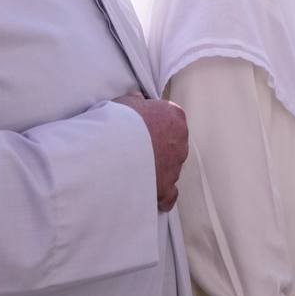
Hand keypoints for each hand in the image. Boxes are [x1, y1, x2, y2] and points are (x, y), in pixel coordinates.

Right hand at [114, 94, 187, 210]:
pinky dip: (162, 196)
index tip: (141, 130)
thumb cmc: (119, 122)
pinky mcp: (166, 187)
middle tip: (136, 152)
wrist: (113, 148)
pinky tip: (153, 196)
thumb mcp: (126, 103)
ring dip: (157, 170)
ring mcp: (175, 165)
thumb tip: (139, 98)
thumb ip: (137, 102)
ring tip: (134, 172)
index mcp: (174, 117)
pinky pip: (170, 195)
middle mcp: (180, 141)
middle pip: (173, 145)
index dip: (155, 126)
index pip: (171, 120)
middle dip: (158, 149)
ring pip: (171, 168)